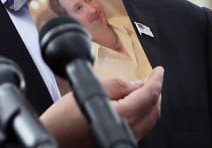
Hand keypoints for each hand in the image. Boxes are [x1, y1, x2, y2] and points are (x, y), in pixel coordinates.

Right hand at [39, 66, 162, 146]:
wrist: (53, 138)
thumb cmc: (63, 120)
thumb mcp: (90, 90)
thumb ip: (117, 86)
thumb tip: (135, 84)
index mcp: (124, 115)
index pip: (150, 95)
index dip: (156, 80)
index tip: (158, 71)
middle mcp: (128, 131)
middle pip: (154, 110)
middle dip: (155, 92)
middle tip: (151, 78)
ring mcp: (124, 139)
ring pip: (149, 121)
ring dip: (149, 104)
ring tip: (142, 90)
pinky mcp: (117, 143)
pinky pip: (140, 129)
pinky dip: (141, 114)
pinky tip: (132, 105)